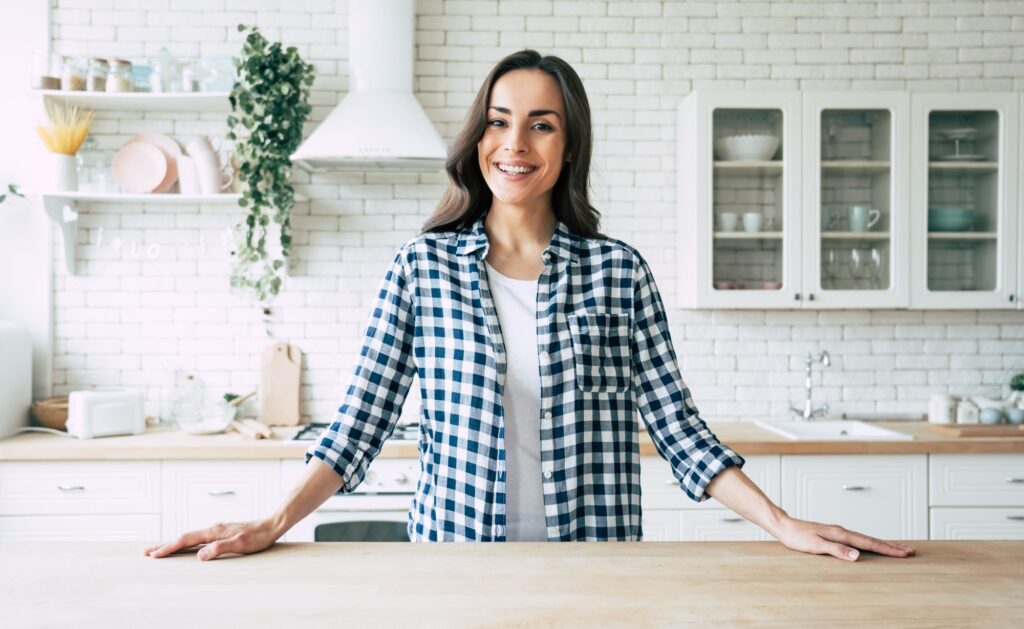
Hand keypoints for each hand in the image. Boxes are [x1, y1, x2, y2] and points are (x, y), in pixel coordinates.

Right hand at [143, 518, 280, 560]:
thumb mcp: (240, 545)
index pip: (186, 540)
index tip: (154, 555)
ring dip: (174, 544)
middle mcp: (212, 529)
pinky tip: (186, 547)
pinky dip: (186, 543)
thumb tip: (199, 556)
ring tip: (160, 550)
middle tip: (146, 552)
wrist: (271, 525)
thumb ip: (219, 549)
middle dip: (165, 545)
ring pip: (190, 537)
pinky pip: (198, 538)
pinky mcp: (221, 532)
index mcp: (214, 532)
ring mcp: (217, 530)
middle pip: (183, 537)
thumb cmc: (258, 537)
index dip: (169, 548)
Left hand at [773, 515, 914, 561]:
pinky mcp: (834, 534)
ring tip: (896, 549)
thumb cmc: (797, 537)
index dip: (887, 549)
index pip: (869, 543)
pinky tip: (870, 545)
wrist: (784, 527)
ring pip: (866, 538)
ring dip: (882, 544)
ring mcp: (839, 531)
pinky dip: (869, 543)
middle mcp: (842, 531)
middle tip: (910, 551)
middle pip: (872, 539)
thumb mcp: (816, 546)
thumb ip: (837, 550)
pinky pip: (858, 539)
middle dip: (891, 546)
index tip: (904, 553)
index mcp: (841, 534)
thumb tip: (858, 555)